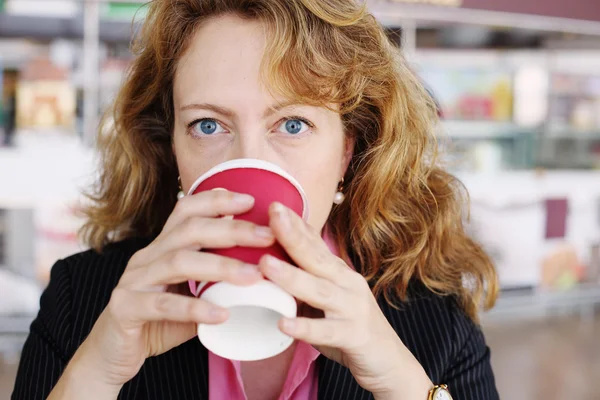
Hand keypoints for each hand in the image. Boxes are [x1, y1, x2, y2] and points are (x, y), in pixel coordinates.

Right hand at [57, 191, 275, 391]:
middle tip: (268, 236)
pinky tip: (221, 314)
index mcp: (162, 248)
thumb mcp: (190, 296)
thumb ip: (216, 283)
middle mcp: (147, 257)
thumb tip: (261, 274)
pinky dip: (194, 308)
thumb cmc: (157, 322)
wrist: (111, 355)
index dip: (217, 201)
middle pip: (190, 230)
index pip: (186, 210)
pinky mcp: (125, 307)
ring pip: (179, 262)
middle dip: (232, 229)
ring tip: (253, 275)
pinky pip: (162, 305)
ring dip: (220, 266)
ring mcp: (133, 280)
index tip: (251, 201)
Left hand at [258, 202, 431, 398]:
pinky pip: (326, 331)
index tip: (274, 205)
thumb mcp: (327, 299)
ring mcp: (352, 308)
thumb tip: (268, 265)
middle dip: (293, 235)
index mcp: (338, 273)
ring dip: (292, 276)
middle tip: (272, 214)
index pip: (315, 243)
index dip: (296, 224)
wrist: (389, 361)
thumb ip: (304, 282)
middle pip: (316, 257)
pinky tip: (283, 324)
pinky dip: (305, 327)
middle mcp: (347, 283)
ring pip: (319, 290)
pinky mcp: (354, 335)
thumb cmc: (350, 327)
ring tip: (266, 264)